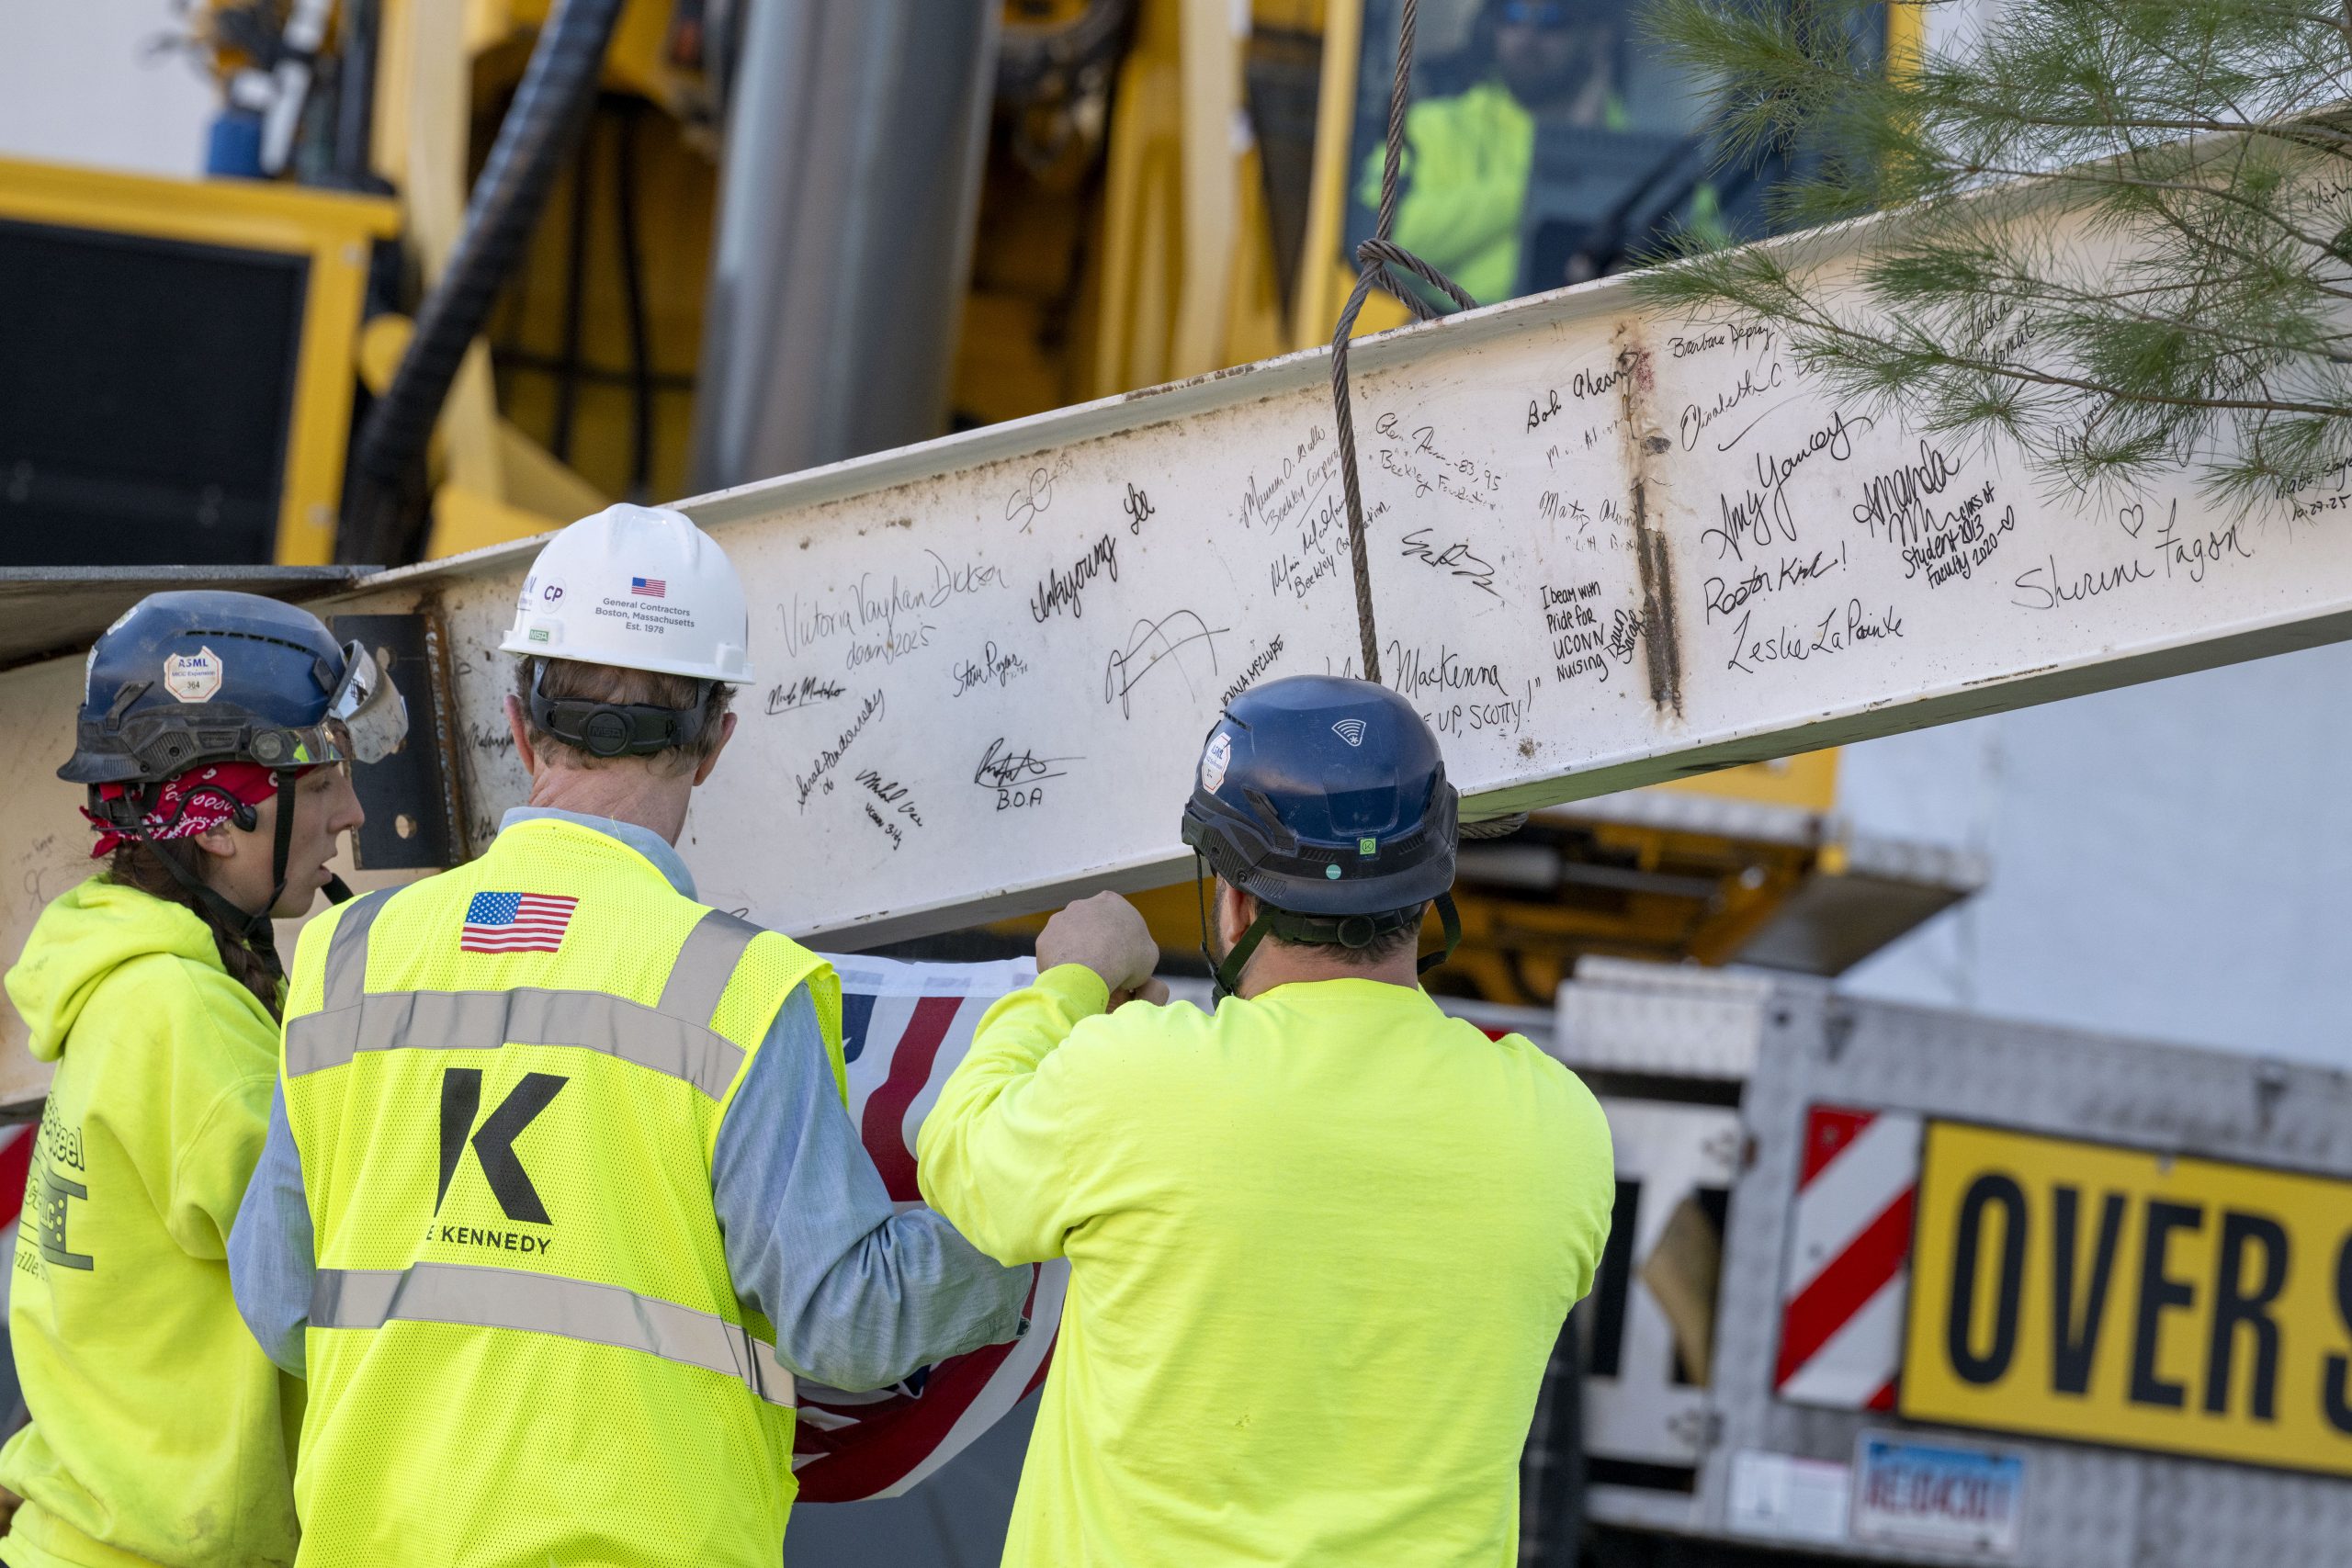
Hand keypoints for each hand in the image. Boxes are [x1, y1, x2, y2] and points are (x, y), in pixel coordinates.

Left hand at [1037, 892, 1161, 1004]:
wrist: (1091, 970)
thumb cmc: (1126, 959)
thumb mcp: (1149, 954)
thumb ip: (1140, 947)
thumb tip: (1133, 954)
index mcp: (1111, 901)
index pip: (1115, 917)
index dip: (1118, 939)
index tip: (1120, 957)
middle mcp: (1082, 904)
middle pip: (1089, 925)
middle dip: (1094, 942)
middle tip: (1101, 966)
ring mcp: (1060, 920)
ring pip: (1068, 938)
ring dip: (1075, 952)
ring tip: (1084, 975)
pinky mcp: (1044, 938)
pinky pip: (1053, 954)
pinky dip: (1060, 965)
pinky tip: (1069, 979)